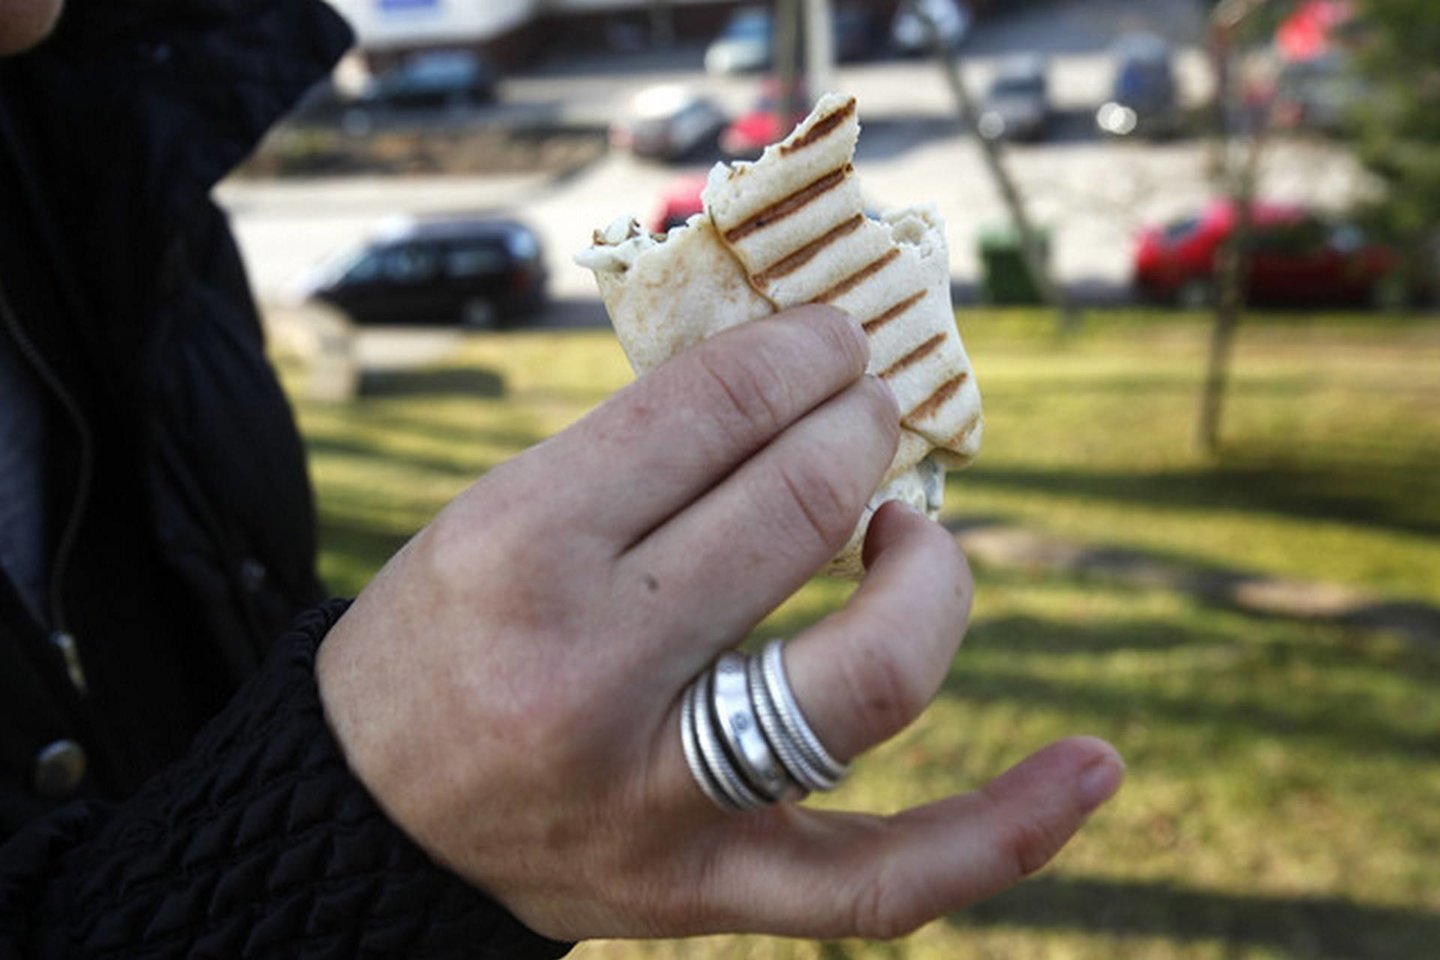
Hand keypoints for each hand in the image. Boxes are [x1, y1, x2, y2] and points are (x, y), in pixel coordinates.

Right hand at [316, 305, 1122, 940]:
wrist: (364, 818)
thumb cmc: (438, 639)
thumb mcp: (497, 513)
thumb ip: (647, 455)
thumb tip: (807, 382)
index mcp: (518, 550)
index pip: (710, 412)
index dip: (800, 353)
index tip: (836, 338)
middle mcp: (588, 674)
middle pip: (796, 513)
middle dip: (859, 428)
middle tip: (870, 405)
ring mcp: (660, 796)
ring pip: (867, 681)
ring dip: (931, 578)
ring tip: (912, 534)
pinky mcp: (707, 885)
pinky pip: (882, 881)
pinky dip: (1003, 829)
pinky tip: (1095, 765)